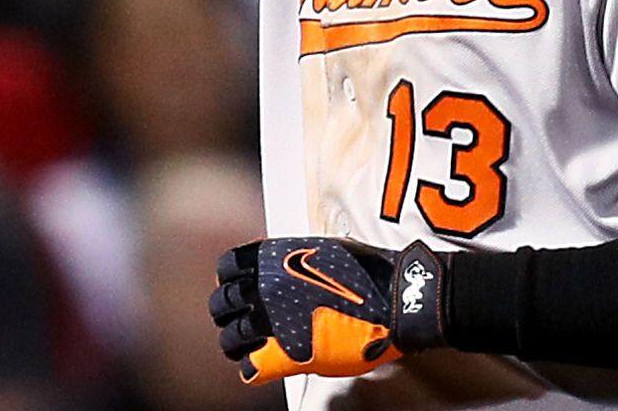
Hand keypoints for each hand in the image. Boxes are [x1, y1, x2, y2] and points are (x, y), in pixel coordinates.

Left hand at [209, 236, 448, 384]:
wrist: (395, 299)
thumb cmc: (369, 272)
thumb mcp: (323, 248)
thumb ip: (293, 260)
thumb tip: (282, 269)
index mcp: (272, 258)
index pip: (227, 267)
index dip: (231, 280)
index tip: (238, 288)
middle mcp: (264, 287)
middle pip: (221, 305)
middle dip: (227, 314)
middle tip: (238, 323)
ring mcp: (273, 321)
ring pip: (231, 339)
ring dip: (237, 345)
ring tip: (245, 349)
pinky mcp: (288, 354)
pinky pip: (251, 368)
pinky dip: (253, 370)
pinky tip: (260, 368)